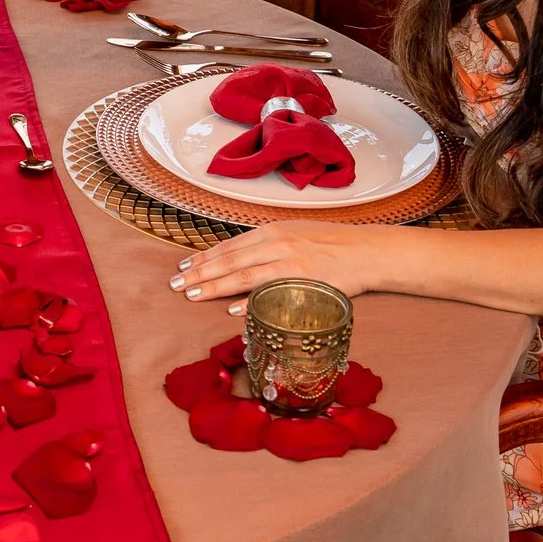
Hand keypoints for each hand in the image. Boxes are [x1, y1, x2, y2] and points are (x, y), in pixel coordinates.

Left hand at [170, 222, 390, 310]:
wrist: (367, 251)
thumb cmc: (331, 244)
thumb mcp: (295, 235)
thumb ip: (267, 246)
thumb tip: (239, 258)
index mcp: (272, 232)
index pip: (230, 246)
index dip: (204, 257)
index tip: (183, 266)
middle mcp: (277, 244)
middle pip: (230, 261)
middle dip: (199, 272)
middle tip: (175, 284)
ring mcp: (290, 264)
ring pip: (243, 276)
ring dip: (214, 287)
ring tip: (191, 295)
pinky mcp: (304, 283)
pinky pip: (270, 294)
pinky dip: (249, 302)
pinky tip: (230, 310)